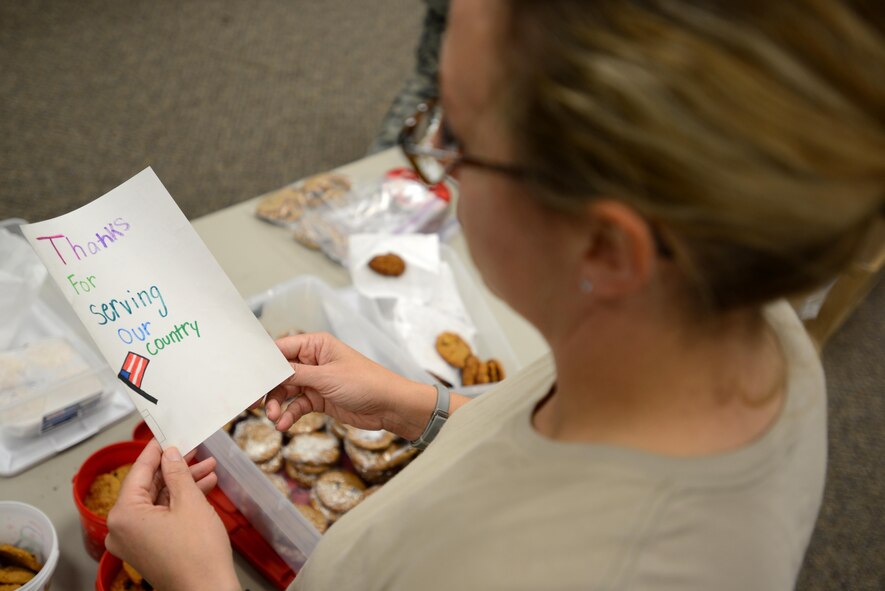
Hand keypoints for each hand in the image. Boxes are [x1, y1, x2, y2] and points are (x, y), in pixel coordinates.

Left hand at [105, 440, 239, 590]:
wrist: (208, 590)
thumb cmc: (197, 553)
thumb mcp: (189, 502)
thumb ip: (177, 473)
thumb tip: (170, 454)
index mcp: (124, 514)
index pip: (139, 472)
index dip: (156, 450)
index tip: (166, 435)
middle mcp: (121, 529)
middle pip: (148, 486)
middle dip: (175, 468)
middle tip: (195, 451)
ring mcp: (133, 541)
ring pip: (157, 501)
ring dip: (182, 484)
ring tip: (208, 469)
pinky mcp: (147, 549)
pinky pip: (160, 517)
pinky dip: (179, 503)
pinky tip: (203, 489)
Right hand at [266, 332, 436, 440]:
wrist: (390, 406)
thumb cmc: (365, 383)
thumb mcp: (327, 377)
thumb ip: (296, 374)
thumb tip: (271, 370)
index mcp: (316, 345)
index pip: (281, 349)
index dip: (263, 363)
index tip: (247, 377)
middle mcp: (313, 360)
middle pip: (280, 373)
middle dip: (269, 389)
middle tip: (255, 404)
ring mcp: (315, 381)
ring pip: (286, 391)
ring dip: (277, 404)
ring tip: (274, 417)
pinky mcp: (319, 399)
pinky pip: (297, 405)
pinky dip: (289, 414)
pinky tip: (284, 424)